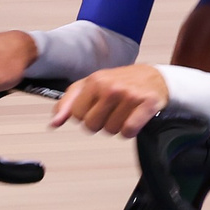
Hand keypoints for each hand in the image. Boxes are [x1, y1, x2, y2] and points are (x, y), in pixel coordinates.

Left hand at [52, 64, 169, 136]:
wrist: (155, 78)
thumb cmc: (121, 82)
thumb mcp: (91, 86)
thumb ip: (69, 103)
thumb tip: (54, 122)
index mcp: (94, 80)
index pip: (77, 115)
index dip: (87, 116)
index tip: (97, 107)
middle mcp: (110, 86)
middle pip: (92, 126)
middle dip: (101, 123)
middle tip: (112, 111)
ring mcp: (128, 95)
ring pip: (110, 130)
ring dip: (117, 126)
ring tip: (124, 112)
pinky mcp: (145, 104)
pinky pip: (128, 131)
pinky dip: (130, 131)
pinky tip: (134, 119)